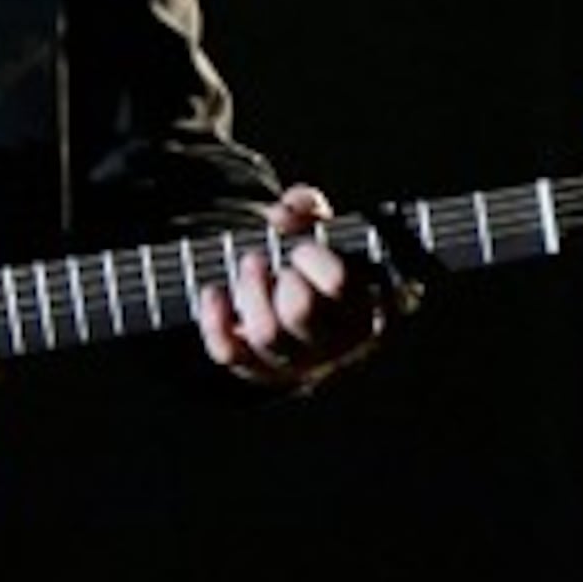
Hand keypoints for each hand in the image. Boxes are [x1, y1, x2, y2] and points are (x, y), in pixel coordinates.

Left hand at [195, 184, 393, 391]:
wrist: (305, 302)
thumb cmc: (321, 261)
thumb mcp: (323, 228)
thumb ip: (307, 209)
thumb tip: (282, 215)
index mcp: (369, 305)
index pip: (340, 284)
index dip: (313, 258)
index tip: (301, 248)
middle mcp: (341, 342)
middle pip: (300, 309)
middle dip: (276, 273)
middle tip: (265, 257)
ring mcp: (303, 364)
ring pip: (267, 334)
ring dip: (249, 290)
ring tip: (250, 264)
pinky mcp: (264, 372)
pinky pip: (232, 353)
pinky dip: (215, 320)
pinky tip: (214, 292)